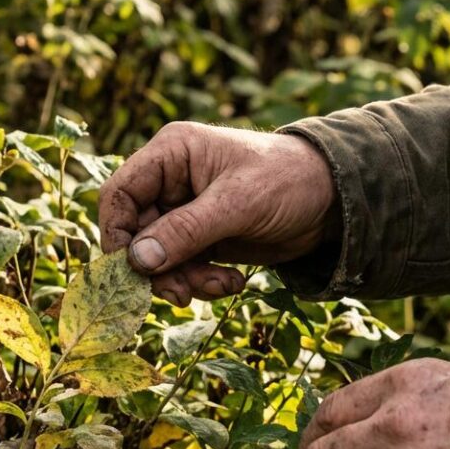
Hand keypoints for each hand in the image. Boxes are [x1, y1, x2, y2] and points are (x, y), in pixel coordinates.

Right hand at [98, 122, 337, 305]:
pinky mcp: (202, 238)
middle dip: (159, 268)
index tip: (130, 271)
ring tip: (219, 287)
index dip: (117, 234)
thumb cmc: (288, 181)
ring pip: (158, 257)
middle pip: (136, 233)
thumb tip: (137, 261)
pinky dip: (202, 282)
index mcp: (171, 154)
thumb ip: (186, 231)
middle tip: (181, 295)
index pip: (120, 194)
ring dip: (183, 280)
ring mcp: (186, 211)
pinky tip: (232, 283)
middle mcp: (171, 181)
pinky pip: (183, 268)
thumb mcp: (237, 204)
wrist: (333, 200)